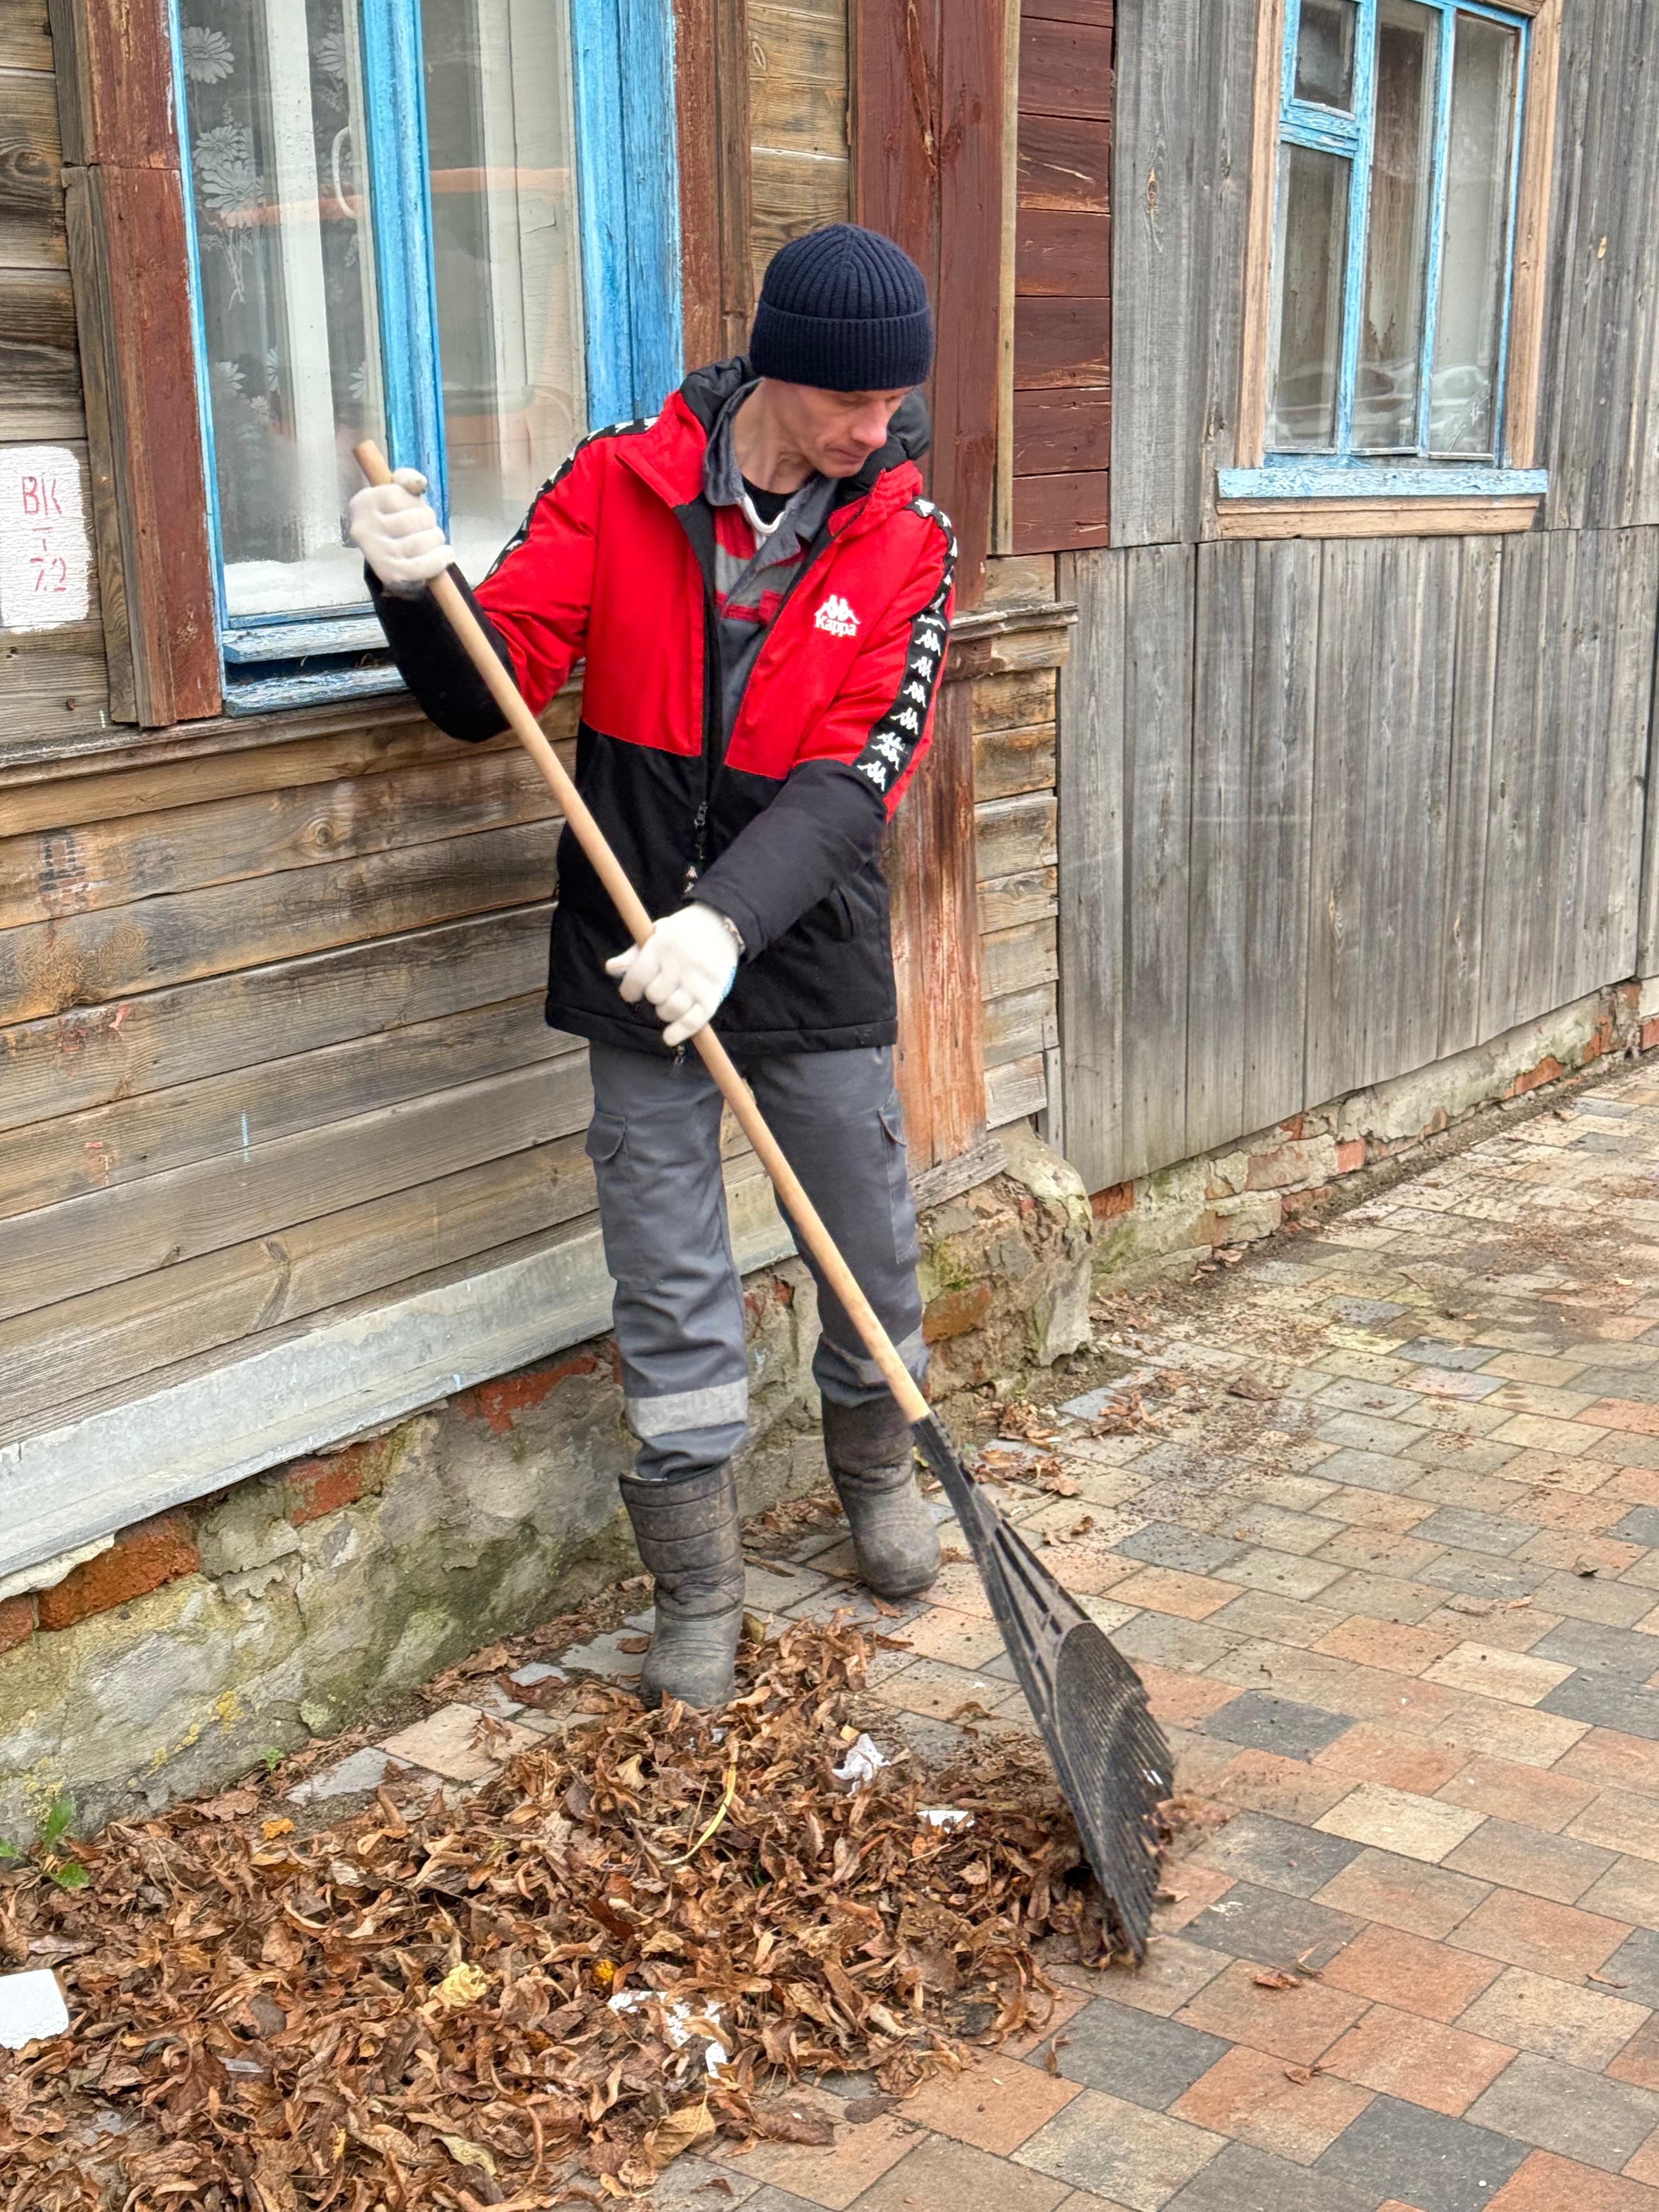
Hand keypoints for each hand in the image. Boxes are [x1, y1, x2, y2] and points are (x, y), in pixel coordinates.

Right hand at [347, 467, 453, 594]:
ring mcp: (377, 554)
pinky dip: (440, 559)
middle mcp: (365, 529)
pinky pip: (423, 565)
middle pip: (413, 520)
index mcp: (363, 504)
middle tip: (428, 526)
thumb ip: (406, 479)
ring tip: (435, 539)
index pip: (396, 495)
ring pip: (421, 543)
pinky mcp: (390, 573)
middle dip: (429, 521)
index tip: (414, 507)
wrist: (385, 554)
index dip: (413, 501)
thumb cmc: (394, 518)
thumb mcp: (396, 492)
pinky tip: (445, 554)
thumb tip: (420, 483)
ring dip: (437, 540)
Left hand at [605, 903, 740, 1045]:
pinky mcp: (713, 995)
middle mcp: (680, 963)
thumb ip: (634, 954)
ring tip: (670, 1002)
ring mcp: (698, 981)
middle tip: (661, 988)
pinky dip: (679, 1032)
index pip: (637, 978)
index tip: (631, 993)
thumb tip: (611, 969)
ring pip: (670, 1010)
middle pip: (654, 995)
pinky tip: (669, 1037)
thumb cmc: (683, 932)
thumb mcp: (657, 934)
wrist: (722, 926)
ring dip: (665, 1011)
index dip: (629, 990)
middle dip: (653, 996)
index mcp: (662, 946)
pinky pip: (693, 1021)